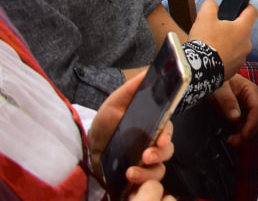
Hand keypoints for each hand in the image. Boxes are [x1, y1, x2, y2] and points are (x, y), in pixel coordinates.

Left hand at [87, 72, 174, 195]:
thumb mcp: (116, 102)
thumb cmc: (107, 122)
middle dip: (159, 155)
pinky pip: (147, 185)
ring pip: (159, 171)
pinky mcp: (137, 178)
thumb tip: (147, 72)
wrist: (89, 146)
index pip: (168, 131)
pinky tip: (128, 182)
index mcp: (154, 126)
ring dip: (148, 174)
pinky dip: (141, 185)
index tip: (160, 140)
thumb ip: (132, 89)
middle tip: (145, 156)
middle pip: (168, 152)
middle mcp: (153, 145)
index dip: (167, 136)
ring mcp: (146, 163)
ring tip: (131, 173)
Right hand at [188, 0, 255, 77]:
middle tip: (216, 29)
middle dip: (231, 29)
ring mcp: (241, 58)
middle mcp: (247, 44)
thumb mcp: (204, 17)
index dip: (247, 7)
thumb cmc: (204, 42)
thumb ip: (211, 5)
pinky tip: (212, 56)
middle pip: (242, 31)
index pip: (253, 12)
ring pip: (236, 46)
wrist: (199, 70)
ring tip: (212, 45)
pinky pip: (231, 59)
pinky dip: (224, 56)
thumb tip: (213, 5)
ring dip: (227, 44)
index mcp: (243, 29)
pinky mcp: (234, 70)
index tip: (241, 7)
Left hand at [209, 73, 257, 145]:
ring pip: (250, 124)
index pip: (256, 110)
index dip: (251, 124)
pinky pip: (242, 125)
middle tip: (235, 142)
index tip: (243, 135)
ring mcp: (245, 107)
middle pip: (256, 119)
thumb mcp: (220, 87)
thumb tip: (235, 117)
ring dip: (243, 135)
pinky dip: (238, 133)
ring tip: (232, 141)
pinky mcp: (238, 113)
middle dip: (247, 132)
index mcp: (250, 91)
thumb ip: (227, 101)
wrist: (209, 75)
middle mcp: (250, 99)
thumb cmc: (216, 76)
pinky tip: (230, 137)